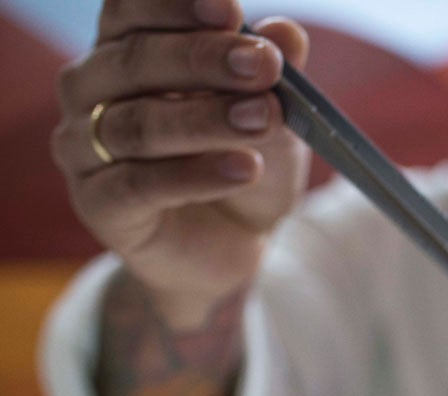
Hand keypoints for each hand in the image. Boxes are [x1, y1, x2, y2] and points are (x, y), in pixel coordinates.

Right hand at [51, 0, 310, 327]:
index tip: (230, 9)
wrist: (234, 244)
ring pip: (136, 125)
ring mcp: (84, 149)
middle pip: (134, 61)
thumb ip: (276, 75)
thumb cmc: (244, 162)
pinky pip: (139, 185)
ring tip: (264, 120)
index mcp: (126, 49)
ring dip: (205, 120)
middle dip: (204, 59)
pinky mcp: (98, 205)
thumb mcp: (275, 117)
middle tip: (264, 66)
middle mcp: (91, 90)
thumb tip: (286, 32)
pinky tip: (244, 168)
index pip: (130, 10)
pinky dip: (196, 176)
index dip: (174, 4)